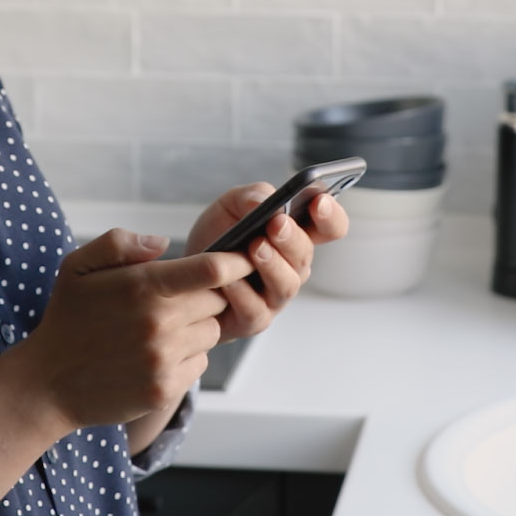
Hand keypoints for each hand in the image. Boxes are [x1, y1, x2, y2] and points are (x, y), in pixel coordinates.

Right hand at [10, 228, 252, 430]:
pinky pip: (199, 363)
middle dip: (204, 295)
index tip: (246, 256)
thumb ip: (120, 243)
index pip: (210, 269)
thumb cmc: (68, 317)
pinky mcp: (165, 389)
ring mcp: (163, 359)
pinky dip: (186, 357)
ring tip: (158, 330)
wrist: (47, 383)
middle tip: (173, 300)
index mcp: (142, 287)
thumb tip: (163, 242)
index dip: (236, 261)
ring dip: (195, 327)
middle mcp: (158, 323)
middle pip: (217, 300)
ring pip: (210, 332)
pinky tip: (154, 356)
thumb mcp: (78, 266)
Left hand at [184, 183, 351, 343]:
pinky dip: (242, 292)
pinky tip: (229, 279)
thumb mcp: (230, 206)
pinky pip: (256, 309)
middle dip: (293, 238)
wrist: (185, 274)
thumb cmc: (218, 238)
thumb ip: (250, 196)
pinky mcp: (254, 319)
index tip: (318, 202)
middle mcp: (292, 267)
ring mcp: (275, 295)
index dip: (330, 215)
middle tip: (277, 223)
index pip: (330, 227)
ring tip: (254, 247)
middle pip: (306, 255)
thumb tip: (264, 201)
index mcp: (296, 235)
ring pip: (287, 285)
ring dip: (272, 265)